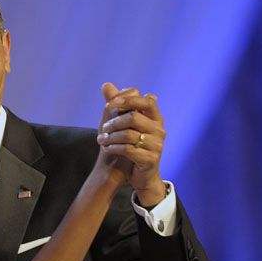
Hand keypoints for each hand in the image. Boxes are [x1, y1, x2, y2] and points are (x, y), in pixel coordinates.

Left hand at [97, 82, 166, 206]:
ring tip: (101, 140)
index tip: (108, 105)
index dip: (127, 100)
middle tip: (103, 128)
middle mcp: (160, 130)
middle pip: (133, 117)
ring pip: (128, 135)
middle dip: (114, 122)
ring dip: (110, 137)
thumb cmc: (134, 147)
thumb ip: (117, 104)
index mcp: (156, 119)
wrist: (143, 176)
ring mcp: (157, 145)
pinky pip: (127, 150)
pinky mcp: (150, 159)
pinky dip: (113, 148)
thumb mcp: (125, 125)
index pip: (146, 101)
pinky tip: (107, 148)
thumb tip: (105, 84)